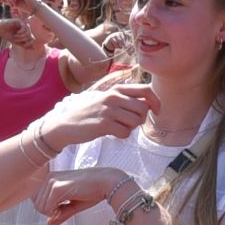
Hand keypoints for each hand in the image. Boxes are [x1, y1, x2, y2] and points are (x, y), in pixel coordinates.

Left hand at [36, 167, 127, 224]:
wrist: (106, 182)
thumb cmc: (92, 191)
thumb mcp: (72, 204)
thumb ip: (59, 214)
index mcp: (50, 178)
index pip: (37, 201)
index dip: (50, 209)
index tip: (64, 206)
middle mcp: (48, 178)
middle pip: (37, 206)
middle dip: (52, 212)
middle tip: (68, 206)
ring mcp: (51, 182)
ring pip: (41, 208)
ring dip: (55, 212)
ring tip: (70, 204)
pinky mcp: (56, 188)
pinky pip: (48, 209)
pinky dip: (58, 212)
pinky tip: (70, 204)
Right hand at [38, 79, 155, 151]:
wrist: (68, 124)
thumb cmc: (93, 113)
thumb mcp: (109, 100)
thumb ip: (128, 99)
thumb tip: (150, 104)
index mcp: (117, 89)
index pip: (147, 90)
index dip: (157, 102)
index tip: (157, 111)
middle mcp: (114, 97)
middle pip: (144, 108)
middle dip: (141, 119)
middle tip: (130, 123)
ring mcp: (109, 110)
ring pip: (136, 121)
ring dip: (131, 128)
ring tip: (119, 126)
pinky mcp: (104, 124)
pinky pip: (126, 133)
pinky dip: (122, 135)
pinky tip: (112, 133)